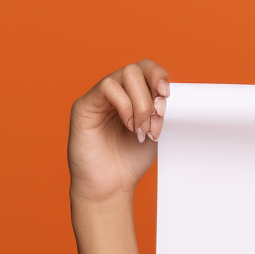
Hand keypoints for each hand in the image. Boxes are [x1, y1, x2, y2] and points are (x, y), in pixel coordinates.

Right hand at [68, 59, 170, 203]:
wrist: (110, 185)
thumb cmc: (130, 160)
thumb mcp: (155, 129)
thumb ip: (161, 109)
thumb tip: (170, 92)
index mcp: (132, 95)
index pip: (146, 69)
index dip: (160, 76)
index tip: (168, 95)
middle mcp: (116, 93)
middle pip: (137, 69)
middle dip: (152, 95)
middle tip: (156, 121)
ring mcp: (99, 98)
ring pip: (125, 75)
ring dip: (142, 103)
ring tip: (142, 130)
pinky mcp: (84, 106)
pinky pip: (108, 88)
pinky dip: (125, 105)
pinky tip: (129, 126)